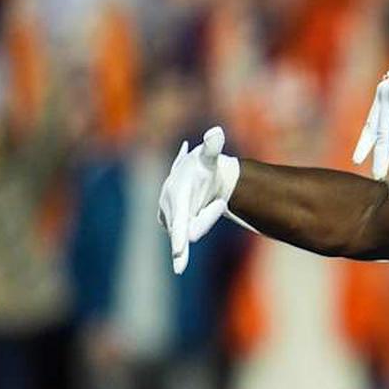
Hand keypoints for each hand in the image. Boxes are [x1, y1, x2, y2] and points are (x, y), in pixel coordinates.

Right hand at [158, 126, 239, 273]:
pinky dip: (204, 219)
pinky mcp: (171, 224)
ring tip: (214, 199)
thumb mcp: (209, 156)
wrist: (198, 173)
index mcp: (176, 195)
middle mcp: (168, 209)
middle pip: (192, 230)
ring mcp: (168, 218)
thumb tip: (216, 132)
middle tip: (220, 202)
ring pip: (194, 229)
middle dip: (208, 217)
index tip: (179, 256)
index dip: (179, 239)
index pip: (179, 221)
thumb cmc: (204, 165)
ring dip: (207, 215)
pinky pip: (192, 230)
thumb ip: (212, 146)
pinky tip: (207, 204)